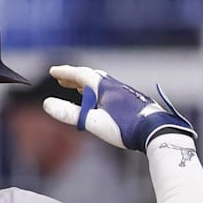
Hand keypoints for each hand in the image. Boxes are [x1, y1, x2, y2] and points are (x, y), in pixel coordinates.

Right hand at [42, 65, 195, 150]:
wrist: (156, 131)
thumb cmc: (125, 127)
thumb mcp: (94, 122)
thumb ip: (70, 114)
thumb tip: (47, 104)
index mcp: (104, 87)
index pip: (81, 74)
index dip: (65, 72)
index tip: (53, 71)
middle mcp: (115, 86)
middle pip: (91, 77)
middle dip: (75, 78)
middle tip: (62, 80)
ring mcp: (125, 93)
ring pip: (102, 85)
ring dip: (87, 85)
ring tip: (79, 89)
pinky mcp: (133, 102)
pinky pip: (111, 92)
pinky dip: (99, 93)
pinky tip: (103, 104)